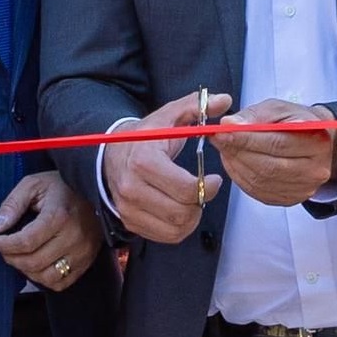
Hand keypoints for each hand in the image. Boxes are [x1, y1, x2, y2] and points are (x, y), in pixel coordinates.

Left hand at [0, 168, 100, 290]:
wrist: (96, 191)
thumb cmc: (61, 187)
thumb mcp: (33, 185)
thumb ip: (12, 204)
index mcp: (59, 216)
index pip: (27, 242)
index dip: (6, 245)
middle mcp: (73, 237)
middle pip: (34, 262)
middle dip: (12, 258)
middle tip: (4, 249)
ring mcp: (82, 252)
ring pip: (47, 277)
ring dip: (27, 271)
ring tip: (20, 257)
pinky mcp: (86, 262)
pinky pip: (61, 283)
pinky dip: (44, 279)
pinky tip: (37, 265)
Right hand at [103, 89, 229, 247]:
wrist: (112, 154)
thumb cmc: (146, 136)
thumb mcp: (170, 116)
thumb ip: (197, 106)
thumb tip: (224, 100)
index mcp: (144, 161)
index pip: (185, 188)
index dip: (208, 187)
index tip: (214, 179)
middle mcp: (132, 188)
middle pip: (181, 212)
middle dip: (200, 203)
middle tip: (204, 190)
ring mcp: (129, 208)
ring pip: (175, 228)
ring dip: (192, 217)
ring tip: (193, 200)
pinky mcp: (130, 222)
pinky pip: (165, 237)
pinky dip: (180, 228)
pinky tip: (181, 210)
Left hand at [223, 97, 336, 209]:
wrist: (315, 142)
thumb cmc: (296, 122)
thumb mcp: (278, 109)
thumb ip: (254, 116)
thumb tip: (230, 124)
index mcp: (317, 142)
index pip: (277, 143)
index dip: (246, 139)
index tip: (223, 131)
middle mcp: (314, 170)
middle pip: (268, 166)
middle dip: (238, 152)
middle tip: (218, 139)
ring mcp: (303, 188)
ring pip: (260, 180)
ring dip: (236, 165)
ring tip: (226, 148)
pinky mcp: (290, 199)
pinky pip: (258, 191)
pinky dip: (241, 177)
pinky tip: (235, 162)